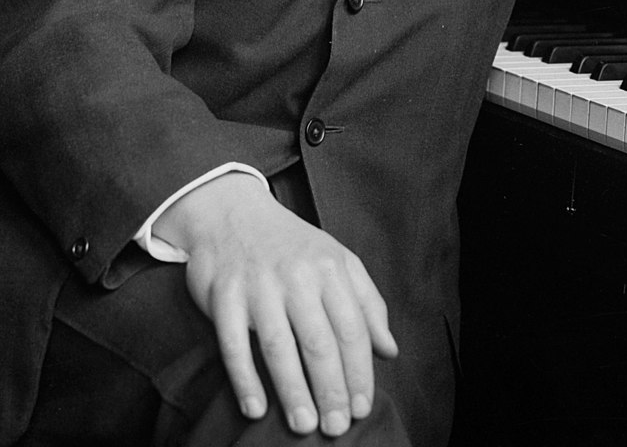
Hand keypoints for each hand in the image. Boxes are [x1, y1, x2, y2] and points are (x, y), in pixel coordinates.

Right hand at [155, 173, 397, 436]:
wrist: (232, 212)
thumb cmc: (292, 245)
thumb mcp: (338, 260)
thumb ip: (367, 304)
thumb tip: (390, 350)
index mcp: (329, 267)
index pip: (352, 328)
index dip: (359, 372)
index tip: (362, 407)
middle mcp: (296, 276)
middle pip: (319, 342)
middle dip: (331, 389)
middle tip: (337, 428)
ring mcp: (258, 285)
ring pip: (279, 346)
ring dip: (293, 391)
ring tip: (304, 425)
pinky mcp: (224, 296)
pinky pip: (234, 345)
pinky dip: (245, 379)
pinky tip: (256, 408)